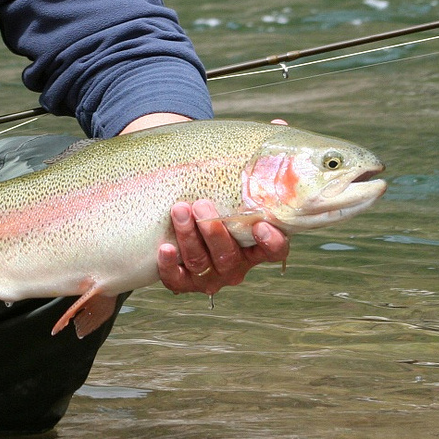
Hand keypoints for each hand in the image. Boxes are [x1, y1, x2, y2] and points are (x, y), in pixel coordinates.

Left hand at [157, 198, 288, 295]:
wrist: (183, 233)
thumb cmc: (214, 211)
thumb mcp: (231, 202)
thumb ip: (240, 189)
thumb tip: (255, 156)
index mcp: (252, 249)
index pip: (273, 251)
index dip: (271, 243)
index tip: (261, 226)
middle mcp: (234, 266)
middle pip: (227, 256)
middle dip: (213, 230)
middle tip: (201, 205)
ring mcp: (209, 277)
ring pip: (200, 262)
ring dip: (188, 236)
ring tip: (179, 210)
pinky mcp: (185, 283)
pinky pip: (177, 280)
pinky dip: (169, 265)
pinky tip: (165, 248)